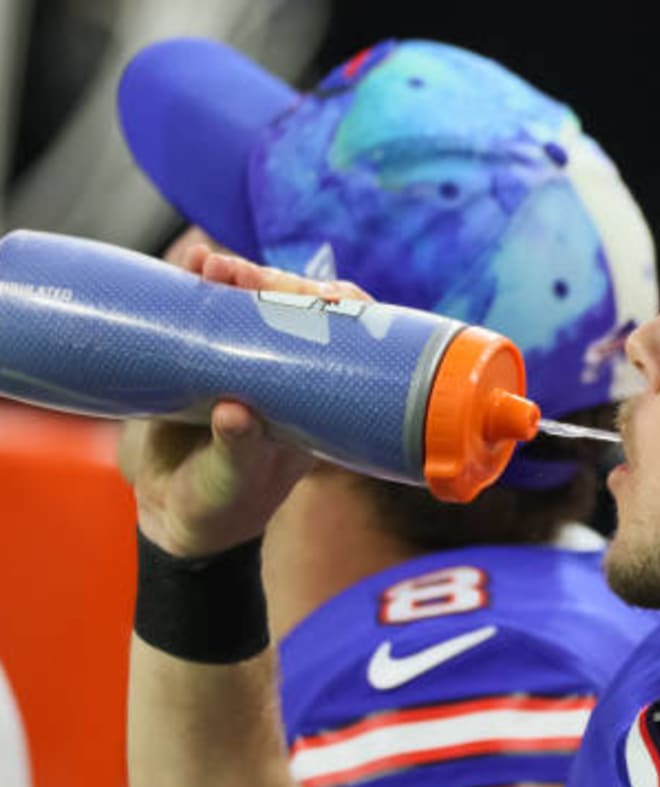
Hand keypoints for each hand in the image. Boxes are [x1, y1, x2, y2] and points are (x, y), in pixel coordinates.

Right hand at [119, 247, 370, 556]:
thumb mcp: (233, 480)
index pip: (347, 339)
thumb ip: (238, 450)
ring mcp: (247, 357)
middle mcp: (289, 370)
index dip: (341, 309)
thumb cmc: (221, 500)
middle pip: (296, 308)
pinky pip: (208, 309)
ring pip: (251, 301)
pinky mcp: (205, 352)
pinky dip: (198, 284)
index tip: (325, 296)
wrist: (173, 509)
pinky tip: (188, 263)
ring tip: (206, 265)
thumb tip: (234, 412)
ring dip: (234, 275)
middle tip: (237, 276)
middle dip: (270, 284)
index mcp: (320, 397)